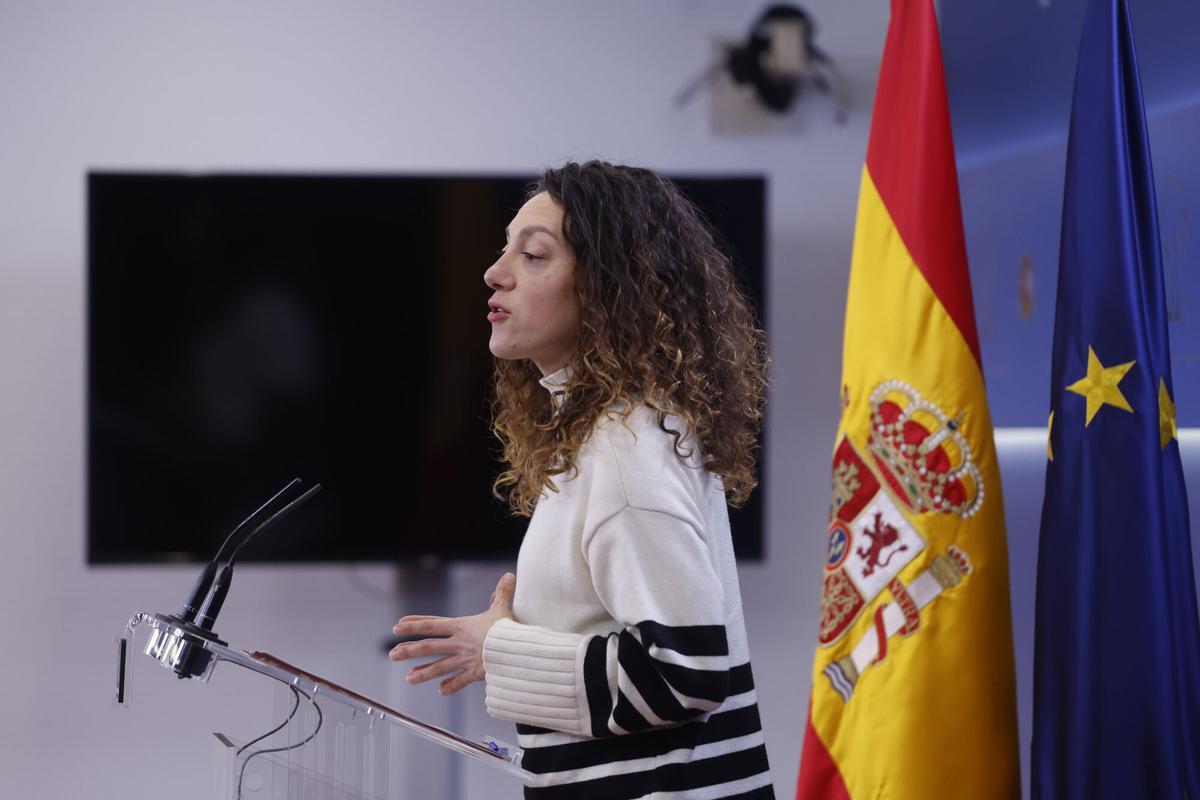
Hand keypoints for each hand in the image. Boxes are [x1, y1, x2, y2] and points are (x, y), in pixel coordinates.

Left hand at [389, 572, 515, 695]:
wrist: (518, 651)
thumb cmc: (509, 628)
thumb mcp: (503, 609)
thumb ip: (502, 593)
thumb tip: (508, 576)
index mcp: (462, 626)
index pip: (433, 624)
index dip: (415, 624)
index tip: (398, 625)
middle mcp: (459, 643)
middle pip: (429, 646)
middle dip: (409, 650)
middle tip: (392, 654)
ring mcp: (466, 659)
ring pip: (439, 667)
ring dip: (423, 673)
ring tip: (409, 678)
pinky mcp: (476, 673)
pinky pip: (460, 681)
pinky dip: (451, 686)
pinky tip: (441, 691)